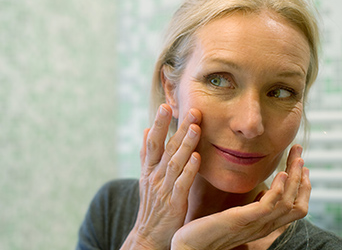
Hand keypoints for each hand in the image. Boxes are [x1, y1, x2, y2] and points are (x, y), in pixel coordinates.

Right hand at [120, 104, 201, 249]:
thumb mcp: (145, 177)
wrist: (148, 234)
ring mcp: (163, 189)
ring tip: (196, 128)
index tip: (166, 106)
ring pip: (174, 162)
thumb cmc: (152, 203)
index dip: (158, 124)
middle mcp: (154, 175)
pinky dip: (189, 170)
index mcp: (148, 168)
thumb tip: (144, 130)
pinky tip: (197, 158)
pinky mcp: (173, 202)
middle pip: (165, 147)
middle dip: (177, 128)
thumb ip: (146, 154)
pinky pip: (181, 184)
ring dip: (185, 145)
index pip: (152, 141)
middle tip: (192, 110)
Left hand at [171, 145, 310, 249]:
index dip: (302, 186)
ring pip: (287, 203)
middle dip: (301, 177)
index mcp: (263, 224)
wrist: (190, 245)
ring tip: (296, 159)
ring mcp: (254, 224)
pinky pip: (267, 206)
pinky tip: (280, 174)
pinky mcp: (241, 220)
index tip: (301, 165)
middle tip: (299, 152)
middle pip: (296, 203)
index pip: (295, 208)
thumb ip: (253, 207)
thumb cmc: (210, 230)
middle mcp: (263, 226)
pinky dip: (278, 190)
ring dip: (294, 179)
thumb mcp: (238, 216)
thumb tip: (265, 192)